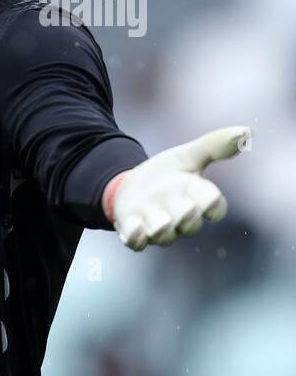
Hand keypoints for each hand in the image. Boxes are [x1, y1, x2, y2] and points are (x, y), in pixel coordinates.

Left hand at [109, 126, 250, 250]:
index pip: (215, 207)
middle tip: (177, 201)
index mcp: (197, 198)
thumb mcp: (186, 156)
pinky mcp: (134, 234)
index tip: (196, 184)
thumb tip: (244, 131)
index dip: (211, 202)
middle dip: (185, 213)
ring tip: (151, 213)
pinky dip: (136, 236)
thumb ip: (213, 146)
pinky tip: (132, 224)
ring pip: (165, 236)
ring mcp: (157, 227)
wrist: (130, 185)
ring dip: (159, 225)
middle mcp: (180, 217)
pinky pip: (138, 243)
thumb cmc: (166, 174)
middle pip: (191, 223)